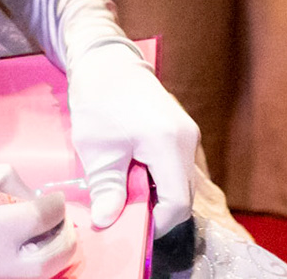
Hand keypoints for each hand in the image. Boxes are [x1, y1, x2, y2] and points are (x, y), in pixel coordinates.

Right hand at [0, 165, 76, 278]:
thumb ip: (5, 186)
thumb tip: (39, 201)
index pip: (41, 218)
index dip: (53, 205)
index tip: (51, 200)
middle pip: (53, 259)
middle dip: (63, 235)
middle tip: (57, 221)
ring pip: (41, 276)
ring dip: (48, 254)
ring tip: (36, 236)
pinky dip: (28, 270)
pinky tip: (17, 253)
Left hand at [65, 42, 197, 237]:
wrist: (105, 61)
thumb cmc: (99, 100)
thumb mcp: (97, 149)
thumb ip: (107, 189)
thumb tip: (107, 223)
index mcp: (169, 144)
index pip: (177, 203)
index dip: (155, 223)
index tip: (129, 225)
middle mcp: (188, 139)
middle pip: (184, 195)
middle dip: (155, 209)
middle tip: (124, 208)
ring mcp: (189, 133)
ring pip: (182, 182)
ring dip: (157, 193)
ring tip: (126, 186)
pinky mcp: (182, 130)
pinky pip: (178, 167)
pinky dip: (159, 178)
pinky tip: (134, 171)